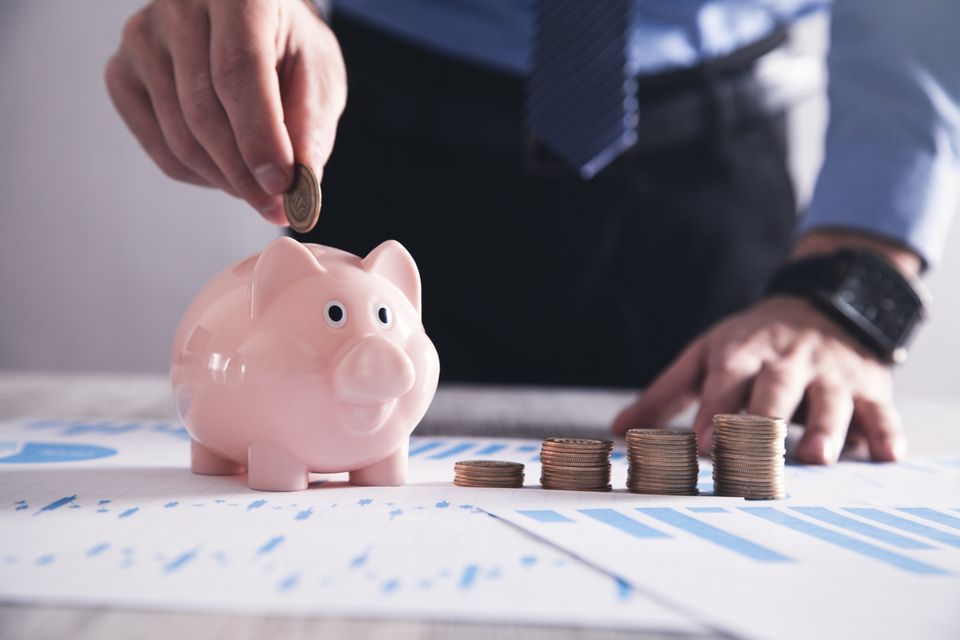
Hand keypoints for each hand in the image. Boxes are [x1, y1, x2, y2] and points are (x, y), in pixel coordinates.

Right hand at [105, 0, 345, 222]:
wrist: (250, 22)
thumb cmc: (288, 45)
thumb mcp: (318, 76)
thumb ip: (311, 126)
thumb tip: (300, 189)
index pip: (238, 70)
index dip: (259, 136)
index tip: (281, 186)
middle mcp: (179, 6)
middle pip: (203, 111)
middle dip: (245, 174)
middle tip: (278, 208)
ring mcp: (141, 38)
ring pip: (180, 137)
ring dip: (227, 179)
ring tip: (260, 188)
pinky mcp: (121, 72)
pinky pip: (161, 148)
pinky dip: (200, 175)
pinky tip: (229, 171)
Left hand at [612, 296, 904, 462]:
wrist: (825, 301)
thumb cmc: (753, 343)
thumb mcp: (706, 356)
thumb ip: (666, 394)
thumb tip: (619, 430)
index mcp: (743, 354)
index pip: (727, 381)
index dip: (717, 411)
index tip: (705, 444)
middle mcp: (787, 362)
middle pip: (777, 389)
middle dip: (765, 419)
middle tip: (754, 452)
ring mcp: (829, 374)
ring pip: (829, 400)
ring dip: (825, 428)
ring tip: (816, 456)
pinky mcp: (867, 387)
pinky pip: (879, 411)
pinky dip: (885, 433)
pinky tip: (885, 456)